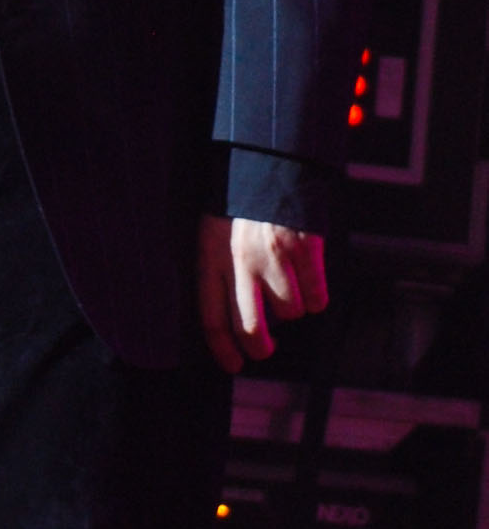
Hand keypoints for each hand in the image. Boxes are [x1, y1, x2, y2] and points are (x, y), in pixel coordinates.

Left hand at [196, 216, 328, 374]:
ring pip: (290, 313)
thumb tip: (230, 323)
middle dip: (259, 348)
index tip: (234, 364)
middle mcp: (239, 262)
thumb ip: (217, 274)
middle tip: (264, 350)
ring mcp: (273, 257)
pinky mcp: (303, 249)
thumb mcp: (211, 235)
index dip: (224, 350)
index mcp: (211, 259)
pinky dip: (317, 298)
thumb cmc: (237, 205)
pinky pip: (317, 298)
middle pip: (250, 328)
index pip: (212, 320)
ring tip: (288, 287)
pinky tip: (310, 283)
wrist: (267, 163)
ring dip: (293, 309)